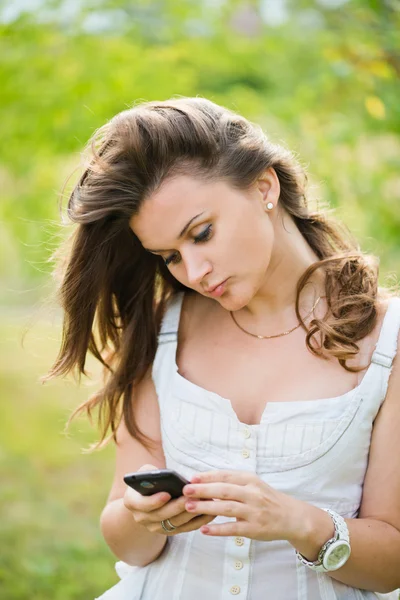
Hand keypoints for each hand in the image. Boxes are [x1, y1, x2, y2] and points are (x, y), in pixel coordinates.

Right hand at [123, 464, 214, 535]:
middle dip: (179, 505)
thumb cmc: (147, 480)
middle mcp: (141, 518)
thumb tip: (163, 475)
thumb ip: (150, 472)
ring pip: (176, 523)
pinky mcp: (169, 531)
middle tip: (193, 496)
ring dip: (192, 513)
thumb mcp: (144, 472)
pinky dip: (198, 521)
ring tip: (204, 501)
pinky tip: (210, 511)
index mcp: (132, 502)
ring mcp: (155, 527)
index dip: (154, 501)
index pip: (143, 504)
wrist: (144, 498)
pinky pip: (185, 528)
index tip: (167, 494)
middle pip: (162, 515)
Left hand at [182, 469, 307, 541]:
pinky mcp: (254, 529)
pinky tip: (204, 529)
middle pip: (224, 490)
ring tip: (190, 506)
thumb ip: (234, 483)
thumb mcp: (254, 484)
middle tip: (186, 490)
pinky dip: (218, 529)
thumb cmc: (267, 499)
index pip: (226, 476)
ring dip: (206, 507)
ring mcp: (254, 512)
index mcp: (251, 480)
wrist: (292, 517)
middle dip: (203, 489)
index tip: (192, 477)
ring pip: (226, 508)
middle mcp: (252, 494)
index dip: (208, 476)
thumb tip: (206, 481)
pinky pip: (233, 529)